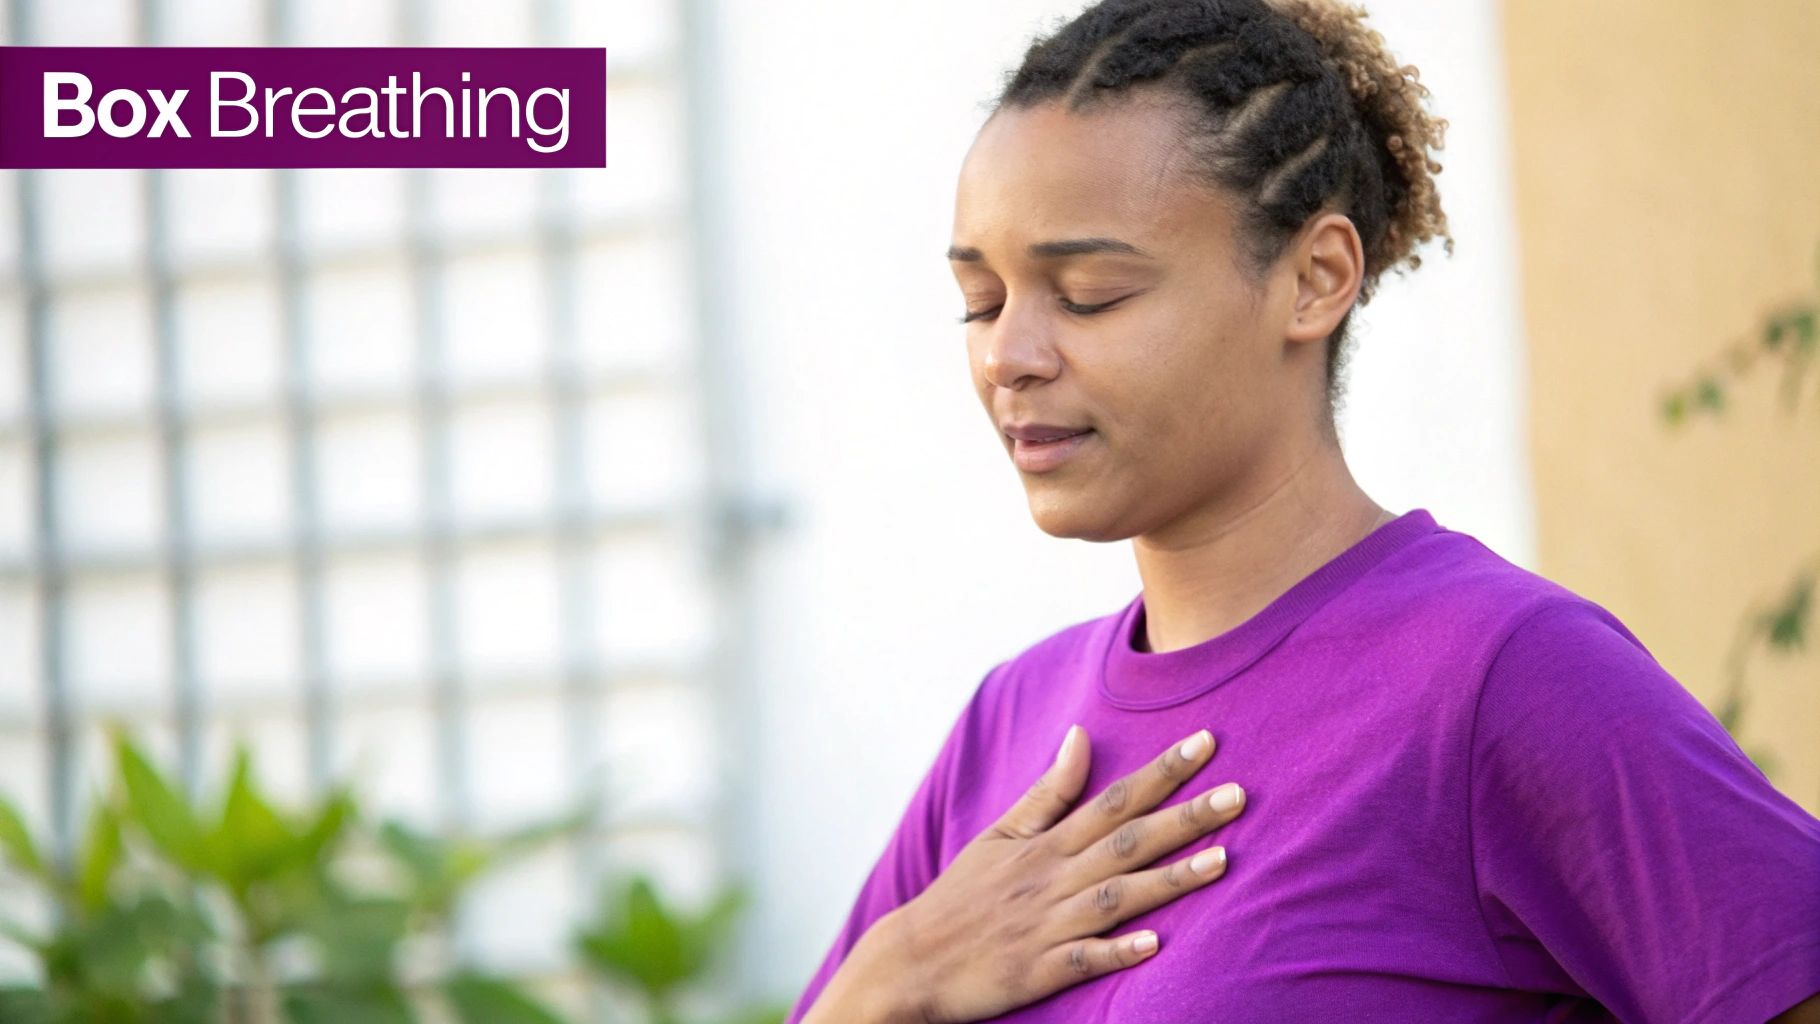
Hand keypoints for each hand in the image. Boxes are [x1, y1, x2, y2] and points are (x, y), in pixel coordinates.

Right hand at [845, 724, 1243, 1023]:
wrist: (912, 960)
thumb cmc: (963, 896)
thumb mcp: (1000, 834)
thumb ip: (1048, 790)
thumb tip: (1081, 735)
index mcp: (1048, 843)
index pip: (1115, 797)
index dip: (1163, 771)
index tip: (1207, 742)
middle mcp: (1054, 878)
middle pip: (1129, 840)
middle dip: (1186, 816)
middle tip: (1240, 793)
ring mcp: (1048, 925)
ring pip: (1118, 897)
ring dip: (1169, 879)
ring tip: (1222, 860)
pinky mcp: (1039, 970)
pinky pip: (1083, 960)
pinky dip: (1116, 950)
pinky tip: (1154, 944)